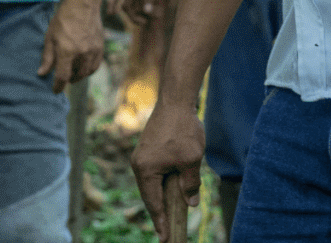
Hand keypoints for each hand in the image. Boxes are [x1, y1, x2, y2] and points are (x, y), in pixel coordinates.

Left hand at [38, 0, 104, 92]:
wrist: (82, 5)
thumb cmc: (63, 19)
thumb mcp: (50, 37)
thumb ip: (47, 57)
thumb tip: (42, 73)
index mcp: (67, 51)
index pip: (62, 77)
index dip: (58, 86)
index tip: (55, 90)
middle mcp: (82, 53)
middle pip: (76, 76)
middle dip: (68, 80)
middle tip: (63, 79)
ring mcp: (93, 50)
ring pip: (87, 72)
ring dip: (79, 76)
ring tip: (73, 74)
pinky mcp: (100, 47)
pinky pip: (96, 65)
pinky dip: (89, 70)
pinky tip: (84, 68)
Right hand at [113, 0, 178, 26]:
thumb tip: (146, 11)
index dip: (112, 3)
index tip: (110, 14)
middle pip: (127, 5)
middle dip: (133, 16)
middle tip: (144, 23)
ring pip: (135, 6)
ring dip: (141, 14)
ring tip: (152, 18)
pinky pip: (141, 3)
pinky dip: (146, 8)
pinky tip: (156, 13)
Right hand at [132, 102, 205, 242]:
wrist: (175, 101)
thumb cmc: (183, 129)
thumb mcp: (191, 160)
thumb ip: (190, 184)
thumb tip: (191, 203)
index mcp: (146, 170)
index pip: (153, 203)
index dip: (160, 221)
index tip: (165, 237)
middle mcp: (139, 165)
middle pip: (149, 195)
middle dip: (159, 213)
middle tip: (166, 232)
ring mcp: (141, 156)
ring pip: (151, 184)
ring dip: (160, 197)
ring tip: (168, 215)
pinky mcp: (147, 149)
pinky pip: (153, 173)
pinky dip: (160, 184)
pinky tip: (169, 190)